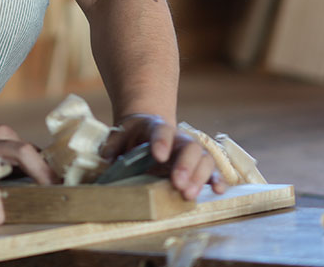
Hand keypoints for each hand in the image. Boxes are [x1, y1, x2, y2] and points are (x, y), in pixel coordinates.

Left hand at [101, 114, 224, 200]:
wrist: (148, 130)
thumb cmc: (134, 135)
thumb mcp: (121, 134)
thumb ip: (113, 144)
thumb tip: (106, 156)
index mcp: (159, 128)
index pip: (163, 132)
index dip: (162, 142)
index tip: (158, 156)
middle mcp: (180, 139)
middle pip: (189, 147)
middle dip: (185, 166)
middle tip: (177, 183)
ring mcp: (192, 152)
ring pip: (203, 160)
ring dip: (199, 177)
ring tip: (188, 194)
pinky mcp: (199, 167)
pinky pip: (212, 172)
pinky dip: (217, 180)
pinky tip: (217, 191)